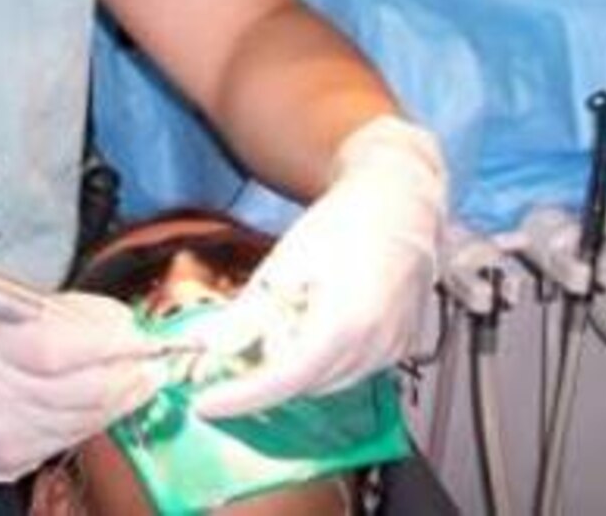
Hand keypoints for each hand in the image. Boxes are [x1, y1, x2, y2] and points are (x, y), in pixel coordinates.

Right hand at [0, 292, 165, 497]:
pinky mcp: (18, 462)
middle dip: (132, 369)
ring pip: (89, 416)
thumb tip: (119, 319)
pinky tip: (113, 398)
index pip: (62, 347)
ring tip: (145, 374)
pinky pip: (74, 436)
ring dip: (126, 393)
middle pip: (86, 387)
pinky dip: (100, 414)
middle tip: (158, 354)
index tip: (140, 329)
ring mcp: (10, 437)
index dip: (111, 339)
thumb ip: (59, 315)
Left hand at [190, 115, 446, 418]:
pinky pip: (350, 369)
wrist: (401, 201)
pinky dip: (324, 356)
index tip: (205, 405)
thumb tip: (206, 348)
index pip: (283, 380)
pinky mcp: (400, 347)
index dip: (240, 397)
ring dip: (297, 361)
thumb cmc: (344, 222)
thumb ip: (247, 314)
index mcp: (344, 322)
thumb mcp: (285, 262)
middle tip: (245, 334)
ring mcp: (391, 349)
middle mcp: (374, 345)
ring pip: (325, 380)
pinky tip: (319, 315)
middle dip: (267, 368)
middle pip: (302, 383)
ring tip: (293, 308)